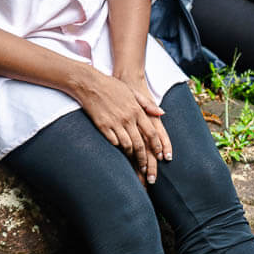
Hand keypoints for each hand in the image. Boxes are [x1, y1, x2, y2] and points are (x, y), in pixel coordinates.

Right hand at [74, 67, 170, 182]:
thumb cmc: (113, 87)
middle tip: (147, 170)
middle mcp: (128, 118)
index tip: (160, 155)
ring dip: (132, 156)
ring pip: (127, 145)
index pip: (151, 132)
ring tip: (134, 163)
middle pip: (140, 144)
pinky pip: (113, 142)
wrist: (90, 84)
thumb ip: (148, 104)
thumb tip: (162, 113)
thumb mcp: (133, 92)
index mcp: (137, 110)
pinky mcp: (103, 126)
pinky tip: (120, 152)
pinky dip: (118, 148)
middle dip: (144, 159)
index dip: (157, 146)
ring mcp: (115, 123)